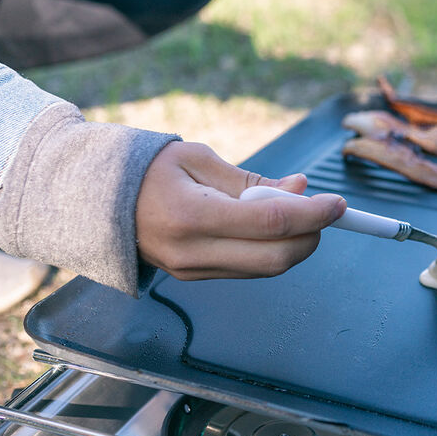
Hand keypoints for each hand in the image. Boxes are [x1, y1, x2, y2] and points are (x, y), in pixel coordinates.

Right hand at [135, 142, 346, 279]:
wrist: (98, 201)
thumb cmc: (150, 169)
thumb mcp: (199, 158)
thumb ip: (253, 180)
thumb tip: (301, 190)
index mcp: (192, 214)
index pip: (271, 222)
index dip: (313, 214)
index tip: (338, 203)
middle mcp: (193, 251)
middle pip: (275, 258)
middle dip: (311, 237)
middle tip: (325, 213)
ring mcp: (193, 270)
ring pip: (266, 269)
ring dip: (296, 246)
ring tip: (300, 216)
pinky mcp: (195, 277)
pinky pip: (248, 270)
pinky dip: (272, 251)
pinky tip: (275, 229)